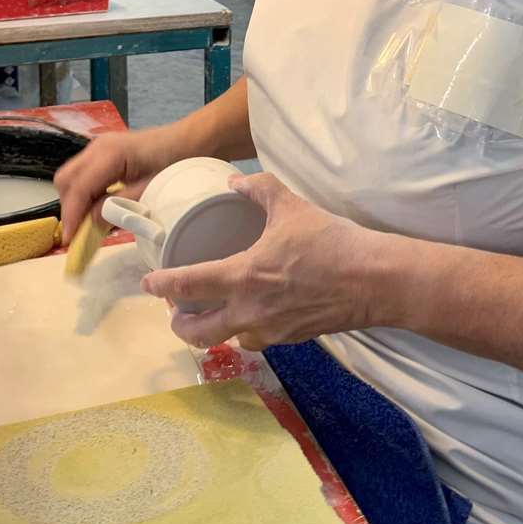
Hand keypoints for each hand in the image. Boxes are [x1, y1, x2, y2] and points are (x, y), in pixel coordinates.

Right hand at [53, 126, 182, 243]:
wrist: (190, 141)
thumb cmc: (176, 163)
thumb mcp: (149, 191)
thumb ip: (118, 207)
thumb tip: (91, 223)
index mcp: (110, 155)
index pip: (78, 189)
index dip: (72, 216)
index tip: (70, 241)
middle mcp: (98, 147)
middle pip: (66, 180)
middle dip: (69, 208)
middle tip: (80, 232)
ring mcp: (99, 146)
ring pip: (71, 176)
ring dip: (76, 201)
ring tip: (90, 222)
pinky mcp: (104, 151)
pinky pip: (83, 173)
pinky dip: (85, 192)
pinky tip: (99, 206)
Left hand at [141, 173, 387, 351]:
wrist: (374, 281)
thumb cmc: (330, 242)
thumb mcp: (291, 206)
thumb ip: (259, 189)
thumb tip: (235, 183)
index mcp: (242, 277)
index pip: (187, 286)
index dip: (161, 285)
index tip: (148, 283)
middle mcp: (249, 312)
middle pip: (197, 333)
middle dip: (180, 324)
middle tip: (176, 311)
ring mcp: (271, 330)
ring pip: (227, 341)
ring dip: (213, 332)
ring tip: (212, 315)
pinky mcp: (292, 338)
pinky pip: (257, 339)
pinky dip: (246, 330)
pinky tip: (254, 315)